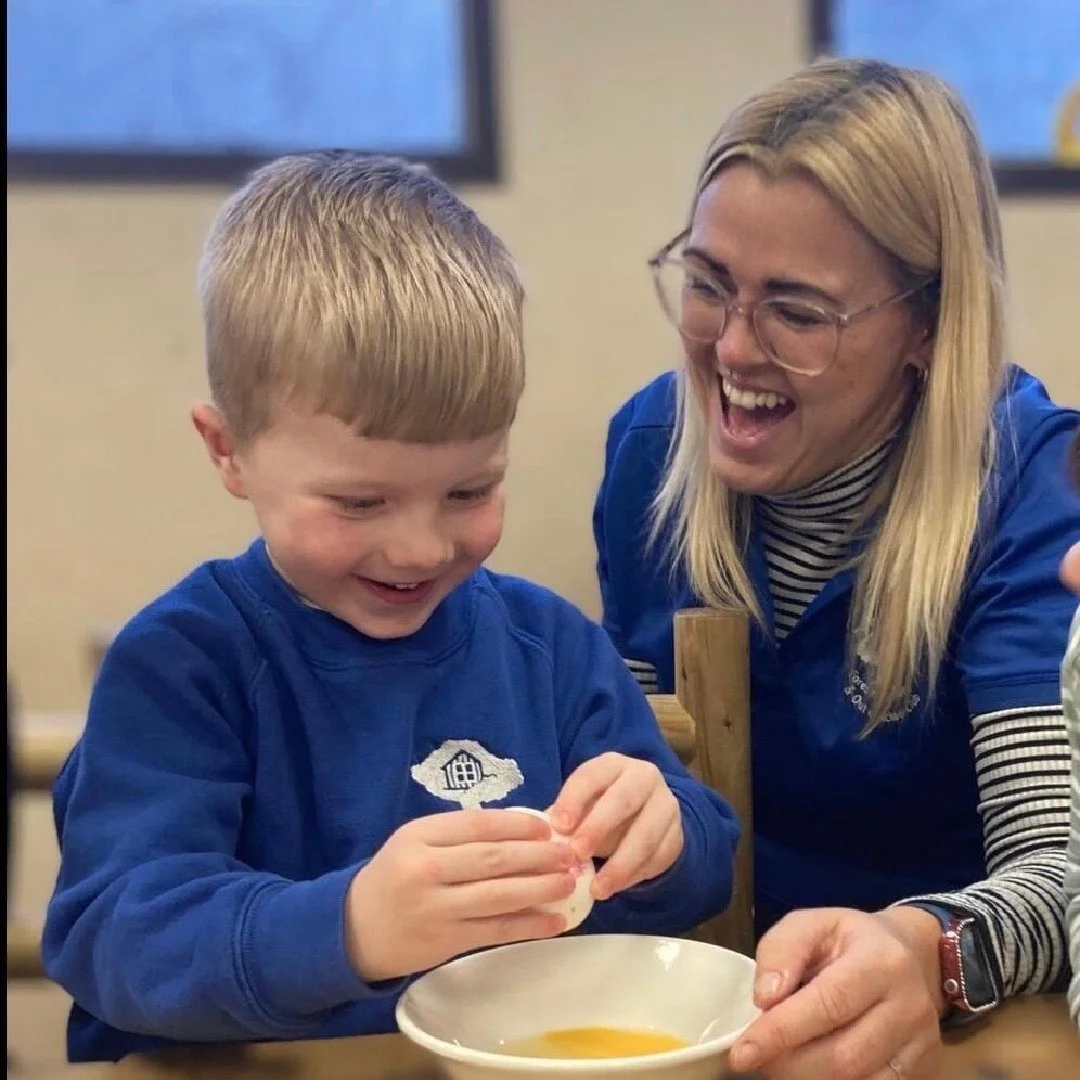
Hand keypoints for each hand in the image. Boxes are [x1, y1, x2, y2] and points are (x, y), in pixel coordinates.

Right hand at [344, 809, 579, 981]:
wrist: (354, 929)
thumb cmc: (395, 876)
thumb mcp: (415, 842)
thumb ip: (458, 834)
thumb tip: (522, 829)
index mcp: (419, 837)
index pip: (478, 825)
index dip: (518, 825)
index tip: (548, 826)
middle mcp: (426, 870)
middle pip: (493, 859)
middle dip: (538, 855)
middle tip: (570, 853)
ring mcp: (436, 909)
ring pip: (498, 896)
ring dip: (540, 888)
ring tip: (569, 882)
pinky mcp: (445, 943)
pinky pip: (496, 931)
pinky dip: (528, 925)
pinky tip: (555, 920)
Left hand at [548, 752, 682, 900]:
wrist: (644, 816)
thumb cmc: (600, 809)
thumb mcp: (581, 806)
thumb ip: (566, 822)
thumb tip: (550, 844)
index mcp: (612, 764)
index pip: (592, 775)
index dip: (574, 799)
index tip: (558, 826)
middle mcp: (643, 777)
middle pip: (623, 799)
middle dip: (598, 827)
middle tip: (577, 854)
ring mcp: (665, 804)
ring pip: (646, 834)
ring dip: (620, 864)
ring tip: (597, 889)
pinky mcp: (676, 834)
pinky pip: (658, 857)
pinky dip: (635, 875)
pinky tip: (615, 888)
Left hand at [729, 907, 944, 1079]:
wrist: (909, 954)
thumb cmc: (848, 939)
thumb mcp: (811, 924)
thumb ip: (781, 952)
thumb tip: (765, 1000)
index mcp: (881, 961)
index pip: (827, 1004)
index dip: (781, 1032)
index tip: (742, 1052)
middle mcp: (911, 1006)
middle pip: (844, 1055)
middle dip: (789, 1065)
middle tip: (755, 1060)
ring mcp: (923, 1044)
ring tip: (776, 1066)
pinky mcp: (927, 1070)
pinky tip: (809, 1073)